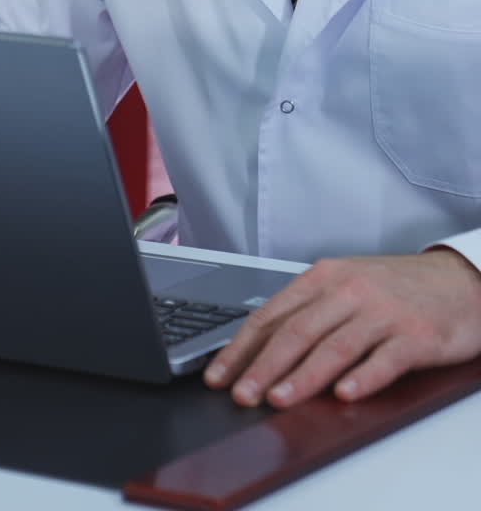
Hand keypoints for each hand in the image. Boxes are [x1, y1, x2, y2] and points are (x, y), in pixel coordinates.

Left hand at [204, 249, 480, 407]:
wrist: (460, 280)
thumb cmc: (397, 287)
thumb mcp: (347, 286)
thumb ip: (310, 313)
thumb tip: (262, 352)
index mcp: (326, 277)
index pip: (273, 313)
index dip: (242, 346)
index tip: (219, 374)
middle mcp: (350, 291)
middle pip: (298, 331)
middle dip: (263, 366)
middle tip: (242, 395)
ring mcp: (383, 313)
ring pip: (334, 346)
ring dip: (303, 376)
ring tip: (279, 399)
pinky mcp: (416, 336)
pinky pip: (385, 359)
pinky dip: (363, 378)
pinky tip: (345, 395)